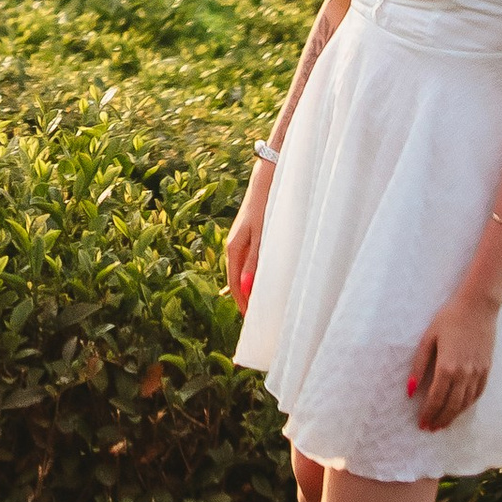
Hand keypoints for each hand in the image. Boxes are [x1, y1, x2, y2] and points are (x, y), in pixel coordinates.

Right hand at [225, 164, 271, 309]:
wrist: (268, 179)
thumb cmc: (266, 206)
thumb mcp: (262, 236)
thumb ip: (255, 263)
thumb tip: (246, 289)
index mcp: (234, 248)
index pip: (235, 284)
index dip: (243, 303)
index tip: (251, 322)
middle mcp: (234, 246)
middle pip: (236, 280)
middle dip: (245, 299)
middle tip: (257, 319)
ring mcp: (241, 241)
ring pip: (242, 272)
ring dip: (250, 288)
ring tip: (260, 305)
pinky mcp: (249, 236)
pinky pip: (248, 262)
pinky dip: (253, 275)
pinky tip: (261, 281)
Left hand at [406, 290, 497, 433]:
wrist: (478, 306)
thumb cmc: (449, 318)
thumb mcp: (429, 339)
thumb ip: (419, 366)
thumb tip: (410, 390)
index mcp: (447, 367)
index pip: (436, 399)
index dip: (428, 413)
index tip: (422, 424)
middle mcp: (464, 374)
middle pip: (451, 405)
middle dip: (440, 419)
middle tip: (431, 429)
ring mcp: (478, 373)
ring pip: (466, 403)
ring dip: (454, 416)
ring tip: (444, 423)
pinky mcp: (487, 368)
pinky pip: (478, 393)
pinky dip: (468, 405)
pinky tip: (461, 408)